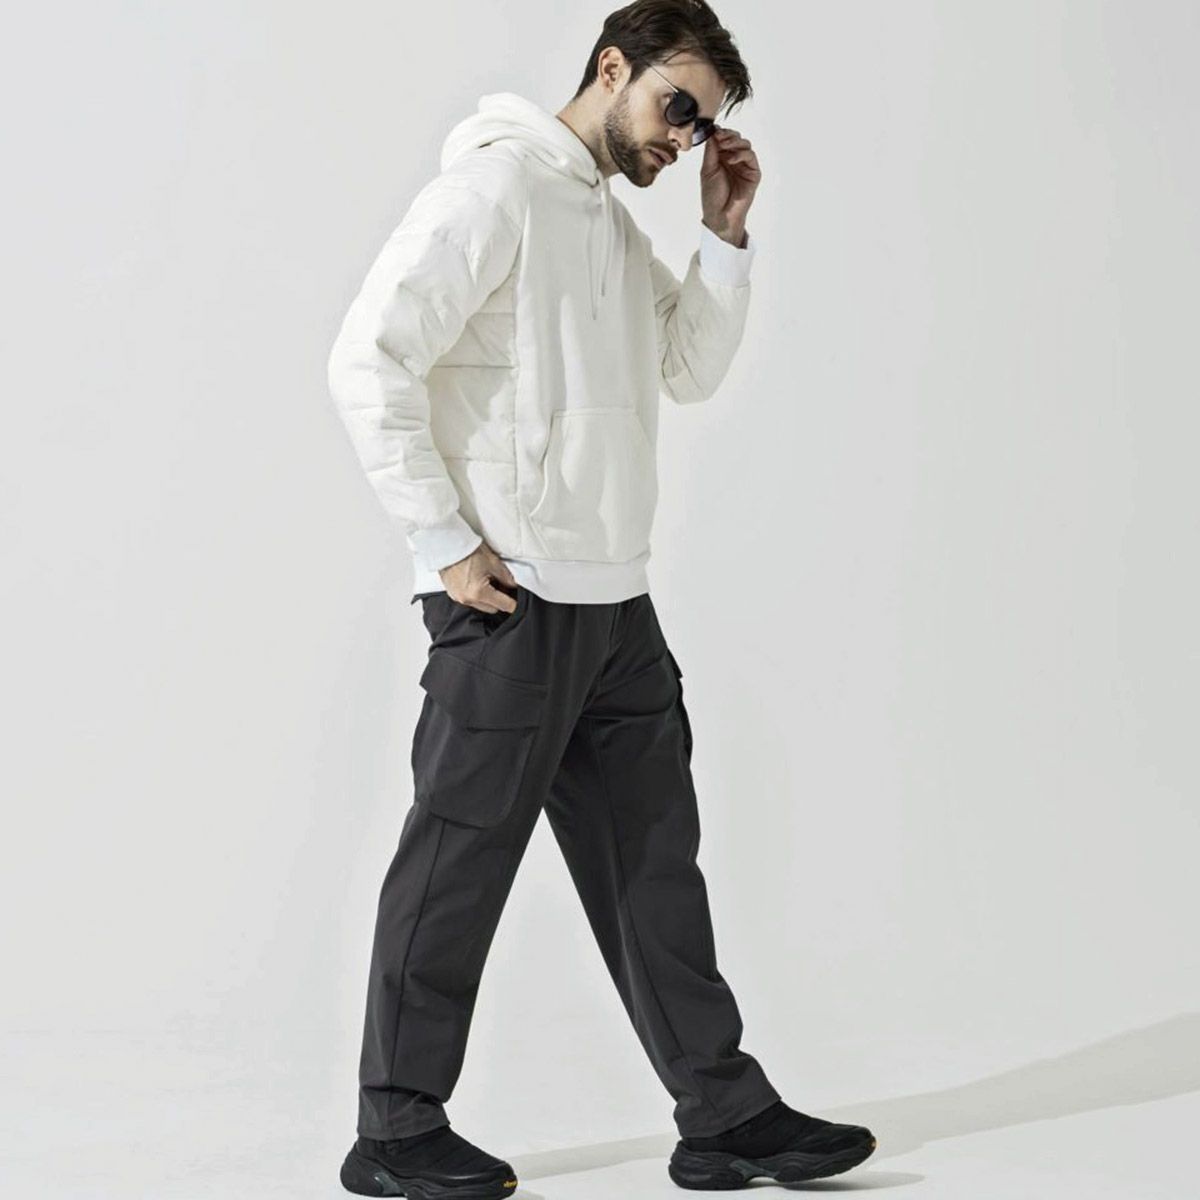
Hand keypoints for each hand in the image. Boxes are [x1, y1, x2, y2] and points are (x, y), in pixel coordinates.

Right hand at [439, 541, 518, 613]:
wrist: (449, 545)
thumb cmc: (467, 551)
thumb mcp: (493, 562)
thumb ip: (507, 577)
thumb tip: (513, 586)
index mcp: (479, 592)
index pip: (504, 605)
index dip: (514, 603)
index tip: (517, 600)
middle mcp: (467, 599)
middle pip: (493, 609)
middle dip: (499, 599)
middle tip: (500, 584)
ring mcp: (458, 598)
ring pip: (481, 606)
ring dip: (487, 598)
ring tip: (487, 580)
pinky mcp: (453, 595)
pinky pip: (470, 601)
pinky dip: (476, 595)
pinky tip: (476, 581)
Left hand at [700, 126, 760, 246]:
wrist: (719, 215)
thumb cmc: (712, 196)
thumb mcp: (707, 170)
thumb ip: (711, 151)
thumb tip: (713, 132)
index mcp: (722, 158)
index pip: (725, 138)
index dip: (721, 133)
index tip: (714, 132)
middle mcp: (734, 159)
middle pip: (736, 138)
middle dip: (728, 135)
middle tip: (720, 138)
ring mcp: (744, 166)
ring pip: (745, 144)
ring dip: (735, 142)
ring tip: (724, 147)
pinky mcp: (753, 173)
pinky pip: (751, 157)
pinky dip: (741, 154)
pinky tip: (731, 160)